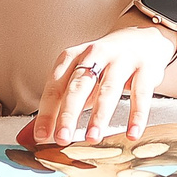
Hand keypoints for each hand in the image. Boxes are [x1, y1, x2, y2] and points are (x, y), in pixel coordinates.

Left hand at [31, 16, 176, 145]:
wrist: (142, 37)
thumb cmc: (103, 65)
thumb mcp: (78, 79)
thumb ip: (57, 107)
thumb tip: (31, 136)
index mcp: (73, 56)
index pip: (55, 86)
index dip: (47, 112)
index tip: (41, 136)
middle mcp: (95, 54)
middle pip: (79, 86)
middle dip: (69, 114)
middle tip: (62, 139)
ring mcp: (122, 59)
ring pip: (108, 89)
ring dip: (99, 115)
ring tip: (91, 138)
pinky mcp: (146, 67)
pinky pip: (140, 93)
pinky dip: (136, 115)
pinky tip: (131, 134)